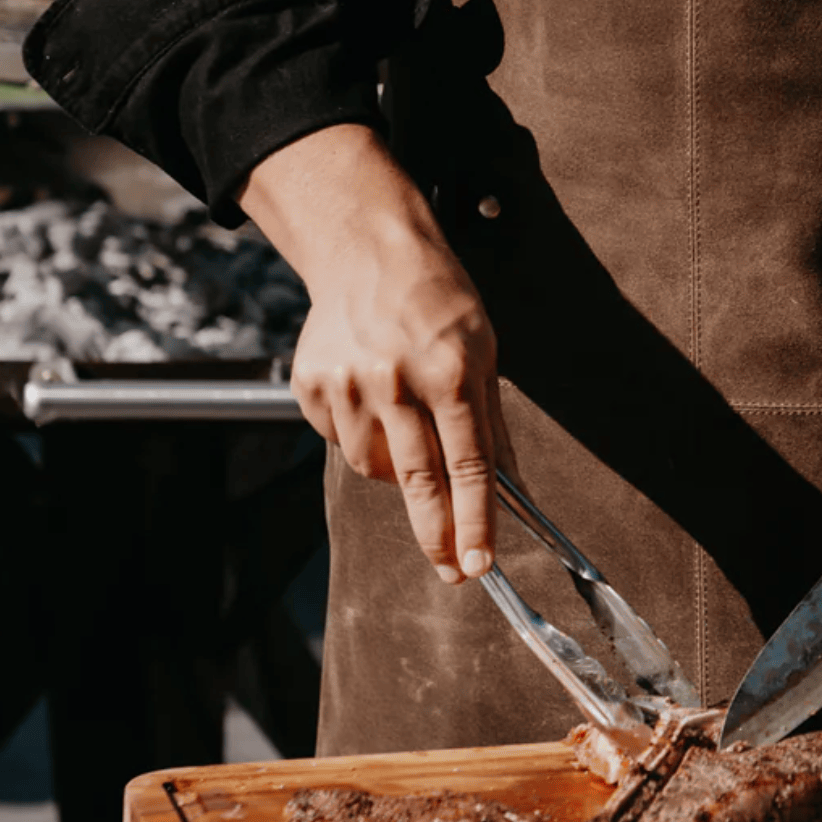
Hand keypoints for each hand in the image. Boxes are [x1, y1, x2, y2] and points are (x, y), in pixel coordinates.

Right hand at [290, 223, 518, 582]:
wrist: (368, 251)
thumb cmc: (438, 299)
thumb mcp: (485, 349)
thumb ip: (493, 421)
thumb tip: (510, 485)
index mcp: (450, 370)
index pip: (468, 464)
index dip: (475, 520)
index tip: (480, 563)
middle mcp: (396, 381)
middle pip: (418, 482)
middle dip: (437, 535)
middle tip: (453, 570)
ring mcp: (348, 385)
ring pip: (373, 468)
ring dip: (397, 466)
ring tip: (406, 418)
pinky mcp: (312, 387)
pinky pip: (341, 440)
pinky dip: (361, 434)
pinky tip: (372, 395)